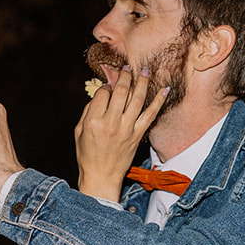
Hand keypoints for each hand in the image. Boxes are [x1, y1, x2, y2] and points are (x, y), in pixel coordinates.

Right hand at [75, 64, 169, 200]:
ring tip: (145, 70)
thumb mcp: (79, 131)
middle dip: (124, 76)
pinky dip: (159, 101)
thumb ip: (88, 111)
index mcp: (94, 121)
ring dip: (142, 82)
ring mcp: (126, 129)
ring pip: (137, 99)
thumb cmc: (87, 155)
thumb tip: (101, 93)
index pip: (103, 93)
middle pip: (121, 91)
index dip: (106, 86)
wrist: (101, 177)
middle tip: (127, 67)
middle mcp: (111, 123)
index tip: (108, 86)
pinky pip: (151, 115)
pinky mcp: (138, 136)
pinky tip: (165, 89)